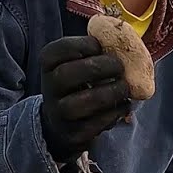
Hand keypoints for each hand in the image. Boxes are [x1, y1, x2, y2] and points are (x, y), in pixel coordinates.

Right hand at [40, 35, 132, 161]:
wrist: (61, 122)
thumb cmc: (77, 83)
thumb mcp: (76, 62)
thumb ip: (93, 50)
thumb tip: (124, 39)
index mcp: (48, 64)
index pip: (59, 49)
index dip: (84, 45)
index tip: (100, 47)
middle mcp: (49, 88)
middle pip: (68, 74)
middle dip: (100, 67)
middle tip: (120, 67)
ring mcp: (59, 113)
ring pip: (83, 101)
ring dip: (111, 92)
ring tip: (125, 88)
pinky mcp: (74, 133)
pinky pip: (96, 123)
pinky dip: (115, 112)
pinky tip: (123, 104)